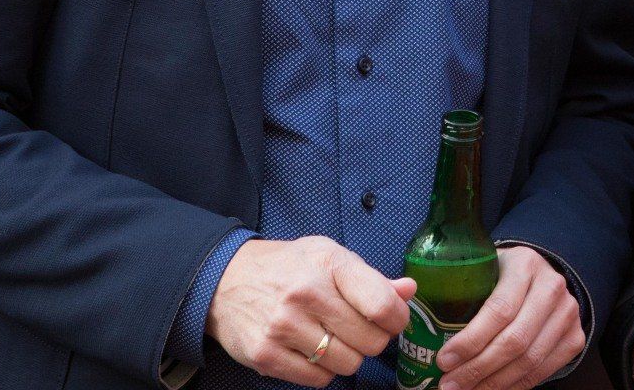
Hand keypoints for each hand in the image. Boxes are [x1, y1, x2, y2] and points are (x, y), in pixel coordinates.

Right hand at [206, 236, 416, 386]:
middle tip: (360, 329)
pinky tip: (311, 350)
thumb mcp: (329, 257)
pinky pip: (318, 381)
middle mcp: (306, 294)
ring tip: (332, 338)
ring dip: (348, 356)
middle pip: (370, 341)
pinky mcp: (266, 356)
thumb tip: (409, 290)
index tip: (392, 319)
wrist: (225, 280)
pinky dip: (322, 371)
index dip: (397, 319)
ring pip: (347, 365)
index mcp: (328, 264)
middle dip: (373, 339)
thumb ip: (371, 279)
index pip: (381, 305)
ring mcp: (283, 327)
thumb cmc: (288, 267)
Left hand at [439, 246, 585, 389]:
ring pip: (529, 360)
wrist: (543, 274)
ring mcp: (568, 313)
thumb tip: (416, 320)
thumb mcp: (484, 267)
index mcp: (525, 264)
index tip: (444, 360)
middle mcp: (552, 287)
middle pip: (514, 340)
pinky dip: (514, 386)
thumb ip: (460, 287)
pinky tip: (491, 388)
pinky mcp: (575, 336)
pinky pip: (543, 371)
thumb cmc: (502, 273)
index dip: (470, 341)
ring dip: (493, 383)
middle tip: (449, 385)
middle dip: (477, 369)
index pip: (498, 310)